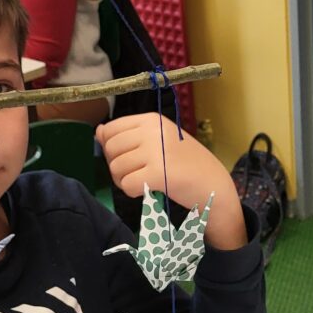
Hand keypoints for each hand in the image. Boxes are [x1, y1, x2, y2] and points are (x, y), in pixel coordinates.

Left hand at [98, 113, 247, 250]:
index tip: (131, 159)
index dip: (112, 148)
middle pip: (110, 149)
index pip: (111, 129)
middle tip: (136, 174)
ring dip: (124, 180)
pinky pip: (126, 184)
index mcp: (152, 120)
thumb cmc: (187, 165)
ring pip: (116, 168)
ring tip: (143, 182)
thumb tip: (98, 132)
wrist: (214, 185)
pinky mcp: (157, 174)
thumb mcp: (158, 142)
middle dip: (117, 166)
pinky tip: (148, 190)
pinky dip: (133, 192)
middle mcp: (152, 131)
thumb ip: (128, 137)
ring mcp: (155, 151)